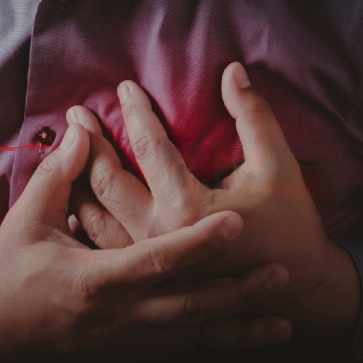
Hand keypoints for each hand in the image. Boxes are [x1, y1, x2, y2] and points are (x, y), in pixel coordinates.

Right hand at [0, 123, 291, 362]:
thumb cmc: (8, 274)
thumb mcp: (26, 221)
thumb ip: (57, 175)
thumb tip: (79, 130)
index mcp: (96, 279)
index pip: (158, 259)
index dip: (198, 241)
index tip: (235, 221)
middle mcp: (119, 315)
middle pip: (191, 308)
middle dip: (238, 294)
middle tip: (282, 276)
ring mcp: (124, 341)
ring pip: (192, 338)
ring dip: (237, 328)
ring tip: (281, 322)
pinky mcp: (124, 352)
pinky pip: (176, 353)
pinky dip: (211, 348)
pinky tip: (238, 342)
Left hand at [69, 63, 359, 339]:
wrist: (296, 291)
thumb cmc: (290, 227)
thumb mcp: (279, 167)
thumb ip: (254, 116)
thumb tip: (233, 71)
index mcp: (188, 208)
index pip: (150, 147)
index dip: (135, 112)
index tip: (123, 87)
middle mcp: (158, 236)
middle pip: (106, 181)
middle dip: (89, 141)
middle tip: (77, 111)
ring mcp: (145, 262)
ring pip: (92, 217)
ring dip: (75, 179)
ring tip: (67, 148)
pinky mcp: (143, 278)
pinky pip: (99, 245)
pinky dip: (81, 218)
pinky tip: (71, 199)